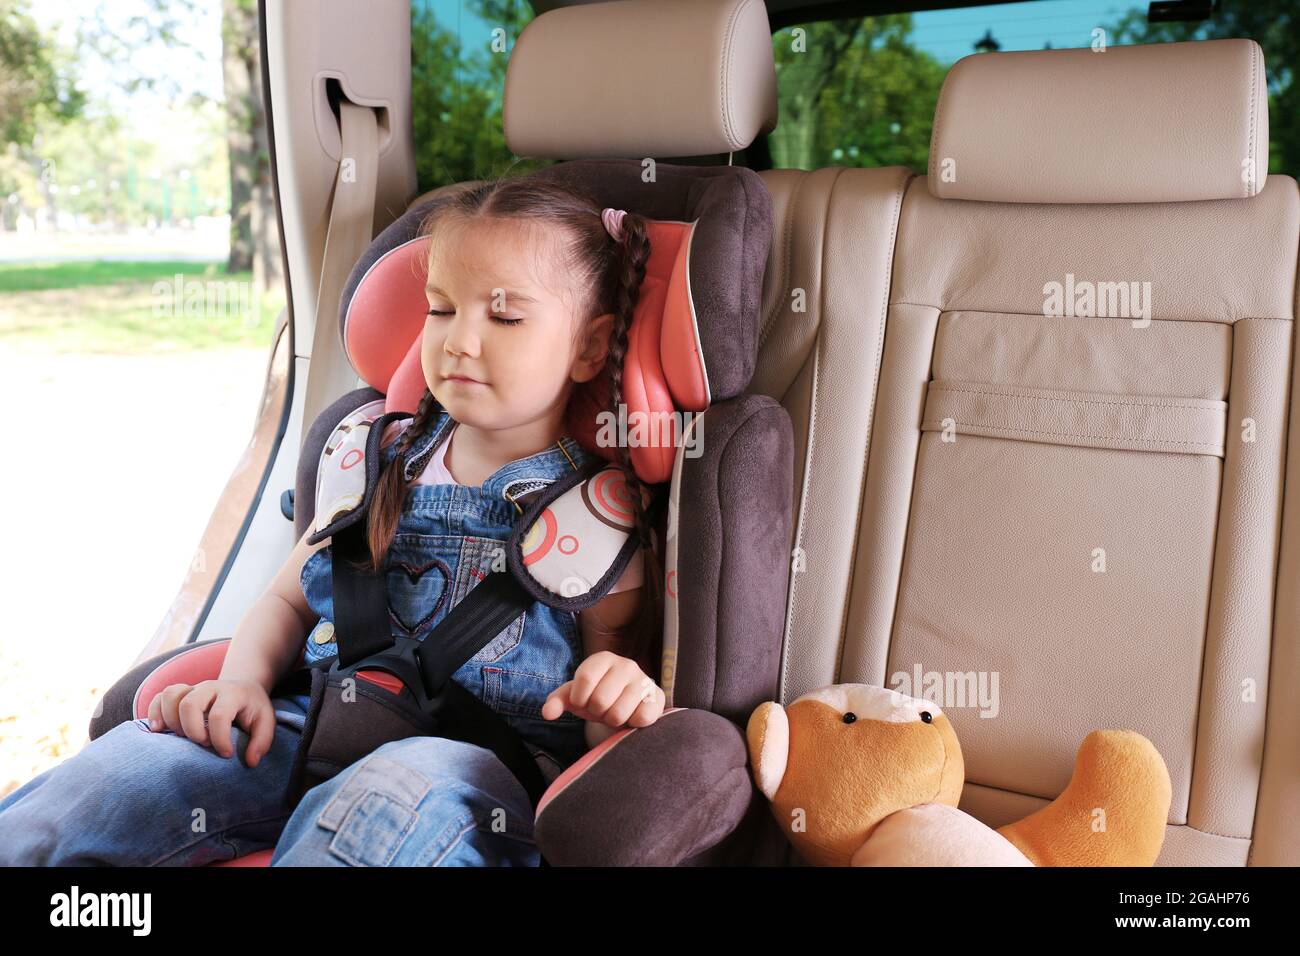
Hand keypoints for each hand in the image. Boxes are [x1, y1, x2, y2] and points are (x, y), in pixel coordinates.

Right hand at [145, 679, 276, 766]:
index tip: (226, 754)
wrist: (243, 687)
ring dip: (171, 721)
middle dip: (192, 730)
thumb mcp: (265, 722)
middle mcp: (210, 687)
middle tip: (203, 744)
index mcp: (233, 694)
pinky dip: (154, 714)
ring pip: (171, 695)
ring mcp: (192, 688)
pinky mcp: (179, 694)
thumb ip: (262, 741)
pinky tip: (159, 731)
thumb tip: (251, 761)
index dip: (220, 738)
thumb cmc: (252, 709)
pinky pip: (159, 698)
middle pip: (189, 703)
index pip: (219, 715)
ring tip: (182, 738)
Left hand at [541, 651, 664, 731]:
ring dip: (613, 721)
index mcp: (603, 659)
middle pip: (600, 700)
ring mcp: (644, 680)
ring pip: (618, 714)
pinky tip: (631, 715)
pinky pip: (641, 719)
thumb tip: (547, 712)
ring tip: (616, 712)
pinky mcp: (657, 698)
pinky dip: (632, 725)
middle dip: (597, 713)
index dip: (580, 699)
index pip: (584, 680)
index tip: (583, 701)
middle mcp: (626, 665)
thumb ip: (557, 701)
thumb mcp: (574, 696)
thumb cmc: (596, 696)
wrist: (626, 702)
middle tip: (602, 709)